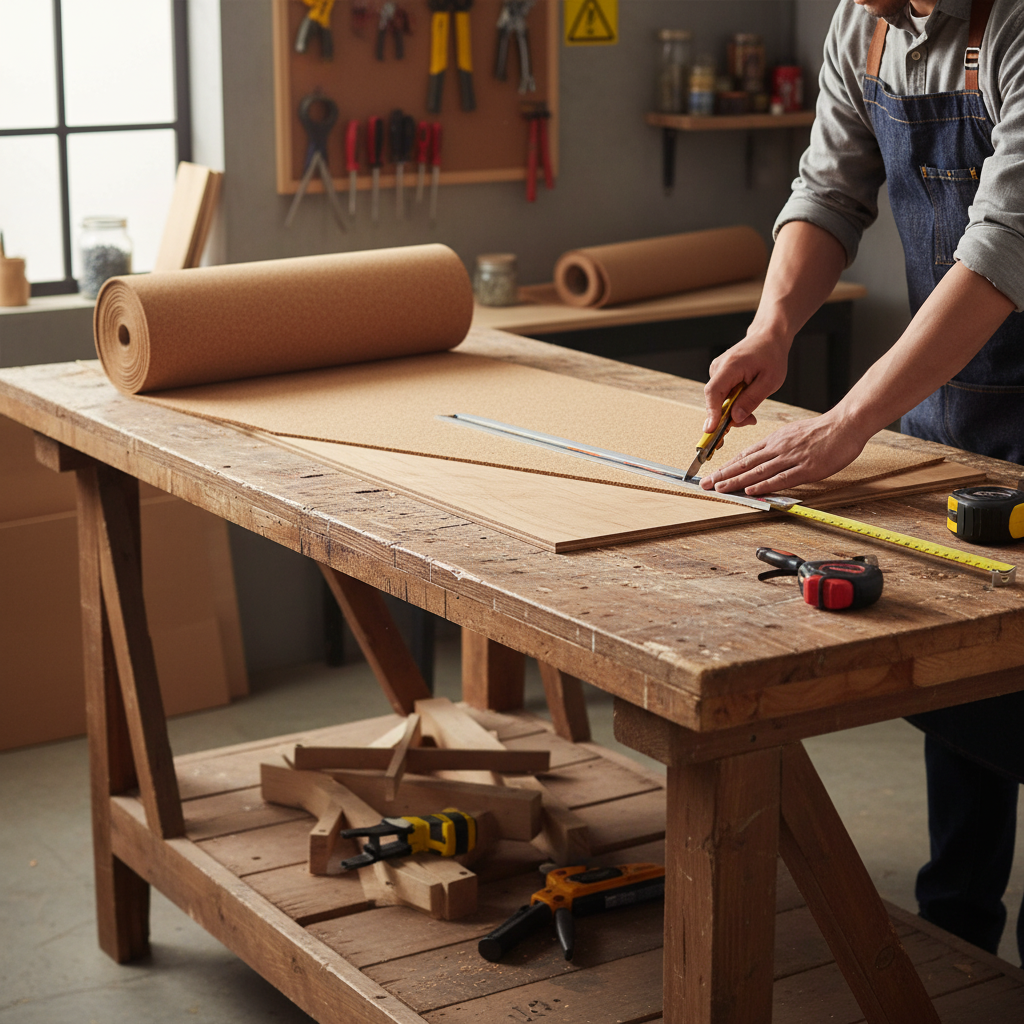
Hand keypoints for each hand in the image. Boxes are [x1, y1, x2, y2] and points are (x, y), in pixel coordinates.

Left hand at [699, 410, 869, 494]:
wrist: (845, 424)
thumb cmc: (821, 431)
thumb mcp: (792, 433)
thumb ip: (776, 446)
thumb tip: (760, 457)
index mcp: (775, 440)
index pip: (745, 456)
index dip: (727, 466)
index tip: (712, 475)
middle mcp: (778, 448)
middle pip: (746, 464)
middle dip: (723, 475)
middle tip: (705, 484)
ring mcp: (792, 458)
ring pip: (758, 471)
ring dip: (736, 481)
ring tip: (719, 488)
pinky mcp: (807, 468)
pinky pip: (782, 478)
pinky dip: (765, 485)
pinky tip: (751, 490)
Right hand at [703, 333, 790, 431]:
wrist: (768, 337)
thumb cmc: (771, 356)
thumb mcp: (770, 381)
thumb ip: (751, 400)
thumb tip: (735, 418)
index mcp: (730, 366)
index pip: (714, 393)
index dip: (711, 413)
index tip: (711, 430)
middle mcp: (718, 367)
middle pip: (714, 399)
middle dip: (727, 416)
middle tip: (750, 421)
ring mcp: (717, 370)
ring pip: (718, 398)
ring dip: (732, 409)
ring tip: (752, 408)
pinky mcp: (719, 374)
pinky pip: (721, 394)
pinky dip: (732, 401)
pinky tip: (745, 398)